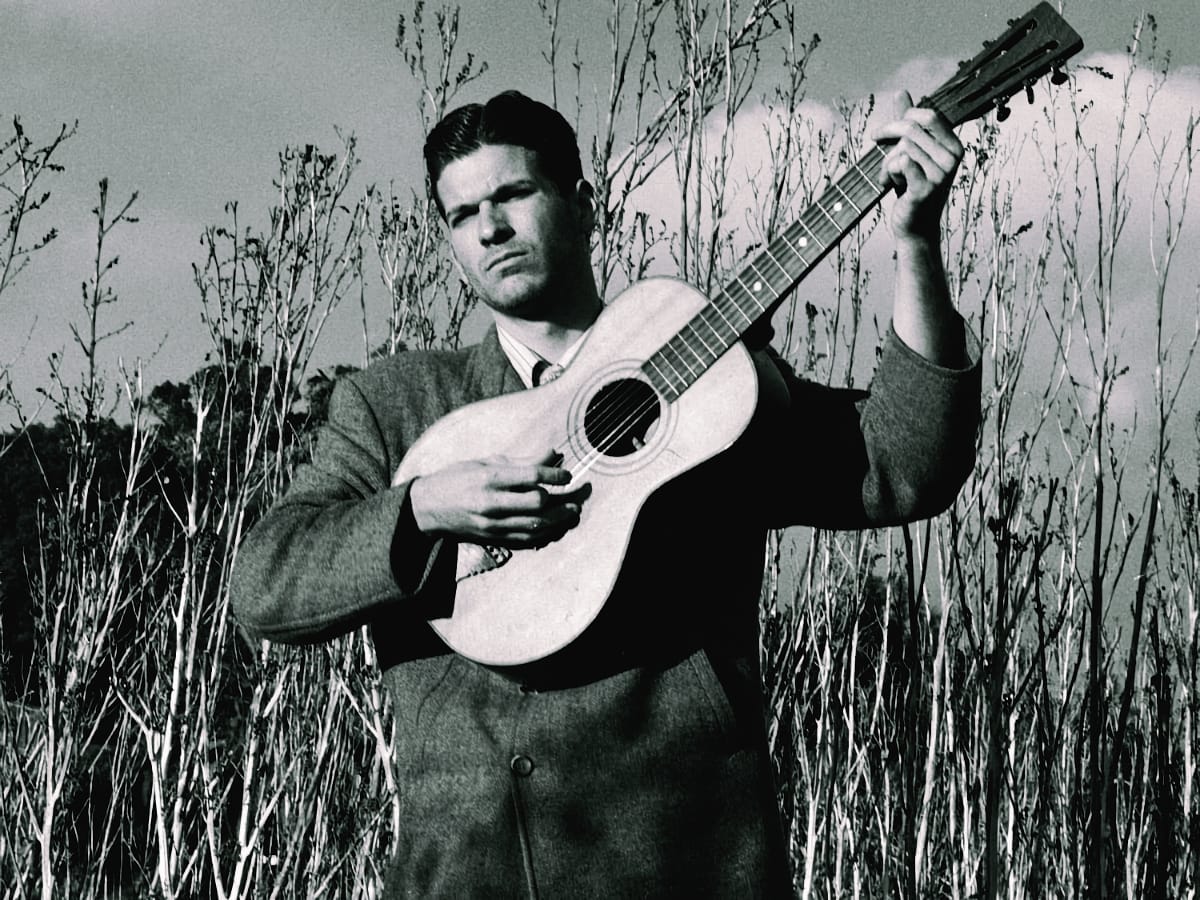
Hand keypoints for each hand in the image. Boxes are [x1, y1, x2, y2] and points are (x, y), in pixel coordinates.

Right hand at [407, 449, 588, 548]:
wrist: (428, 508)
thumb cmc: (456, 479)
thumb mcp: (484, 462)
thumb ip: (520, 461)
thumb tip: (552, 454)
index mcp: (488, 478)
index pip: (531, 476)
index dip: (555, 475)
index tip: (567, 475)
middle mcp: (491, 503)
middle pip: (537, 503)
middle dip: (561, 499)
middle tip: (576, 495)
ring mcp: (492, 524)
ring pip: (535, 525)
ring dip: (558, 519)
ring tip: (572, 512)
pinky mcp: (492, 538)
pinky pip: (525, 539)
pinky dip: (544, 533)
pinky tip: (555, 526)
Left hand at [870, 91, 962, 243]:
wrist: (914, 227)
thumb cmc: (911, 188)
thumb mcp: (910, 153)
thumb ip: (908, 124)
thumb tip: (902, 92)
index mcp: (953, 146)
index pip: (928, 115)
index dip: (902, 118)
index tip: (883, 133)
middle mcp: (953, 158)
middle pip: (911, 129)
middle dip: (887, 136)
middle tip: (875, 144)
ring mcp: (942, 174)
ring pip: (903, 148)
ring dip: (886, 161)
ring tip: (888, 176)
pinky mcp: (926, 188)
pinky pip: (900, 163)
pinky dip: (887, 172)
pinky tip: (889, 184)